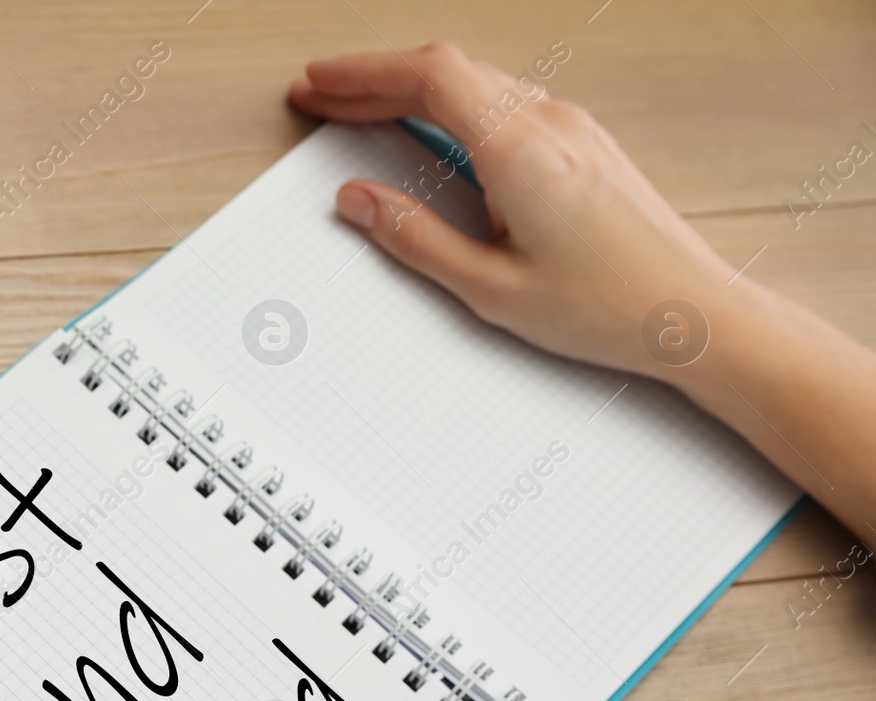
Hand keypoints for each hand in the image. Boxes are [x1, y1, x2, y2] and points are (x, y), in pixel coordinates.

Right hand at [289, 42, 746, 378]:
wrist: (694, 314)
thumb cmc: (612, 308)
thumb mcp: (490, 288)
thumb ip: (415, 238)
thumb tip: (361, 202)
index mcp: (522, 150)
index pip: (427, 77)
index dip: (362, 74)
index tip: (320, 84)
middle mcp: (550, 124)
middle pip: (447, 70)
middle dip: (374, 79)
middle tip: (323, 95)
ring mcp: (572, 128)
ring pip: (476, 82)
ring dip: (412, 90)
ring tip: (365, 112)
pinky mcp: (583, 143)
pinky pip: (503, 101)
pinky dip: (451, 106)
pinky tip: (432, 131)